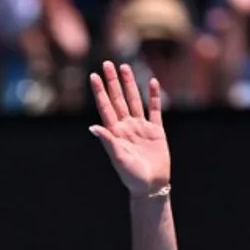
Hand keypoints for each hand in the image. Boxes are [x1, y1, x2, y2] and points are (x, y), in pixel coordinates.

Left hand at [89, 62, 171, 195]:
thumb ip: (107, 141)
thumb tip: (92, 127)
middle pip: (118, 99)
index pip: (106, 107)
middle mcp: (126, 127)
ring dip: (130, 84)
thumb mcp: (118, 158)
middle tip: (107, 64)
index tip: (94, 76)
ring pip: (134, 100)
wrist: (151, 186)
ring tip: (125, 67)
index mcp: (115, 133)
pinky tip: (152, 82)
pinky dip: (153, 96)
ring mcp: (141, 127)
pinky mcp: (156, 131)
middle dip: (113, 81)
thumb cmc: (132, 176)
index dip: (100, 91)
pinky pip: (154, 110)